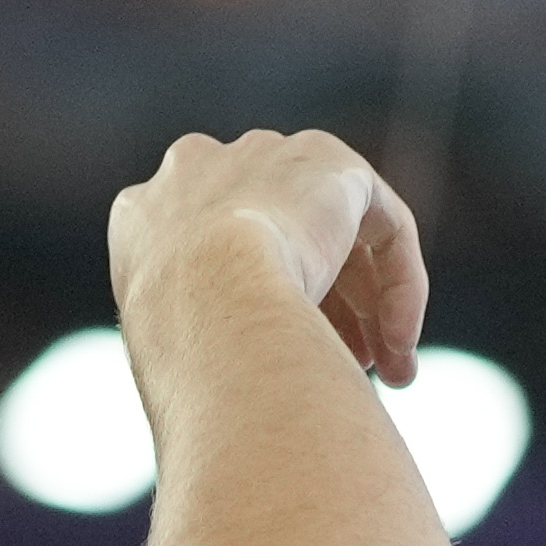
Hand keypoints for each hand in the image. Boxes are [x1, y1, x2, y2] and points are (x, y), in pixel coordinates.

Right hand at [105, 129, 426, 385]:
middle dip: (321, 305)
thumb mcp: (172, 353)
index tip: (282, 357)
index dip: (255, 305)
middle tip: (352, 367)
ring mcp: (262, 157)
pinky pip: (381, 225)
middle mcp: (198, 171)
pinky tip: (401, 342)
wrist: (213, 302)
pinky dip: (399, 286)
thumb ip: (208, 344)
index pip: (209, 250)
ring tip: (392, 374)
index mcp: (145, 215)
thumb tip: (249, 388)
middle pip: (276, 235)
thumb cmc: (185, 355)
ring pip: (336, 236)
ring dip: (368, 308)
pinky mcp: (328, 161)